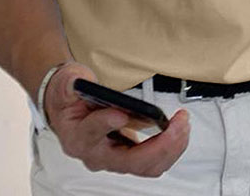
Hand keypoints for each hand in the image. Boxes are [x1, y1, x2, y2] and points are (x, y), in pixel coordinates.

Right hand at [43, 62, 190, 176]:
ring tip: (183, 124)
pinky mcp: (127, 156)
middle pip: (131, 161)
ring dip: (170, 148)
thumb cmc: (69, 98)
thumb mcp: (66, 83)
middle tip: (177, 123)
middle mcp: (96, 154)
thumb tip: (81, 82)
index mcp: (77, 136)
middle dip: (160, 144)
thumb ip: (73, 83)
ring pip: (146, 166)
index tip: (120, 113)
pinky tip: (178, 131)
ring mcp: (113, 158)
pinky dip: (169, 148)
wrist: (68, 109)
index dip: (106, 123)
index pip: (92, 134)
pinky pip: (152, 162)